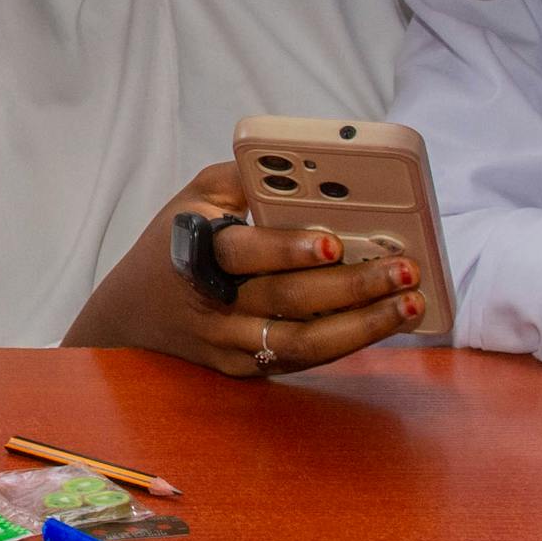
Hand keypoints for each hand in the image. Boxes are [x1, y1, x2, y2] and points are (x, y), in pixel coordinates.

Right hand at [64, 162, 424, 376]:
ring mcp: (229, 346)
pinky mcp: (245, 371)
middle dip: (352, 286)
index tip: (334, 242)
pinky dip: (348, 342)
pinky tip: (386, 322)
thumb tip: (310, 169)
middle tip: (405, 269)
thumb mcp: (195, 195)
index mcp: (195, 252)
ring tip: (410, 303)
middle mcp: (212, 306)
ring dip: (363, 326)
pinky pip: (302, 359)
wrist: (131, 314)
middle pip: (287, 302)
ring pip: (303, 344)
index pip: (242, 253)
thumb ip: (245, 178)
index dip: (287, 250)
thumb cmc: (175, 240)